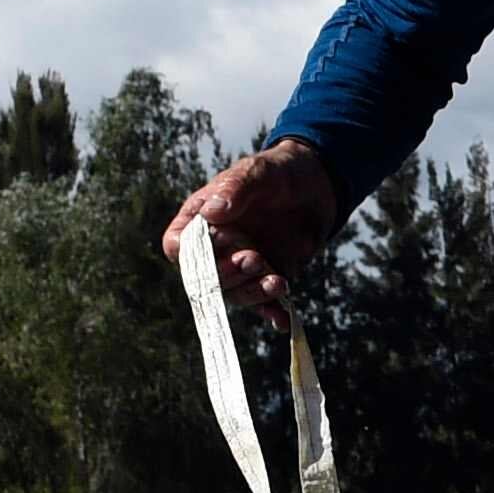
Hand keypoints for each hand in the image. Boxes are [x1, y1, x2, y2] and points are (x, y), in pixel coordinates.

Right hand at [162, 138, 339, 311]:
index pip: (178, 246)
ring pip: (236, 294)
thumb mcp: (256, 173)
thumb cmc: (276, 173)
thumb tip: (213, 214)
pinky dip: (273, 313)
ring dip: (253, 293)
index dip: (189, 255)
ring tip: (278, 281)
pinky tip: (284, 319)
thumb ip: (234, 189)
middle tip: (254, 258)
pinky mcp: (268, 278)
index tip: (215, 245)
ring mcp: (242, 266)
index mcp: (200, 221)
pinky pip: (265, 303)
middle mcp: (216, 249)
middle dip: (228, 274)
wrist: (315, 185)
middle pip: (206, 278)